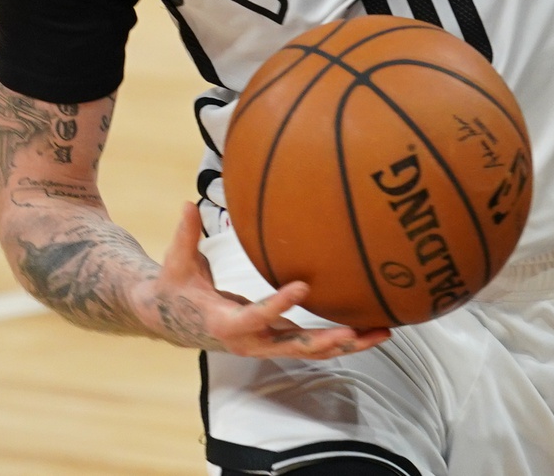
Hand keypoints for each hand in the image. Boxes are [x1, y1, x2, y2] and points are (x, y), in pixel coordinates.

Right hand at [141, 205, 390, 360]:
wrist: (170, 320)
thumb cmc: (175, 287)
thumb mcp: (175, 263)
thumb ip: (184, 237)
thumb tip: (187, 203)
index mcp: (224, 322)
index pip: (253, 318)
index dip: (276, 305)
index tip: (302, 286)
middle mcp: (249, 339)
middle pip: (291, 347)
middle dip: (324, 341)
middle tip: (354, 332)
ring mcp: (266, 341)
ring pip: (309, 349)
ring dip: (346, 343)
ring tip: (383, 331)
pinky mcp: (277, 337)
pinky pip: (312, 342)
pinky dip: (341, 337)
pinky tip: (372, 327)